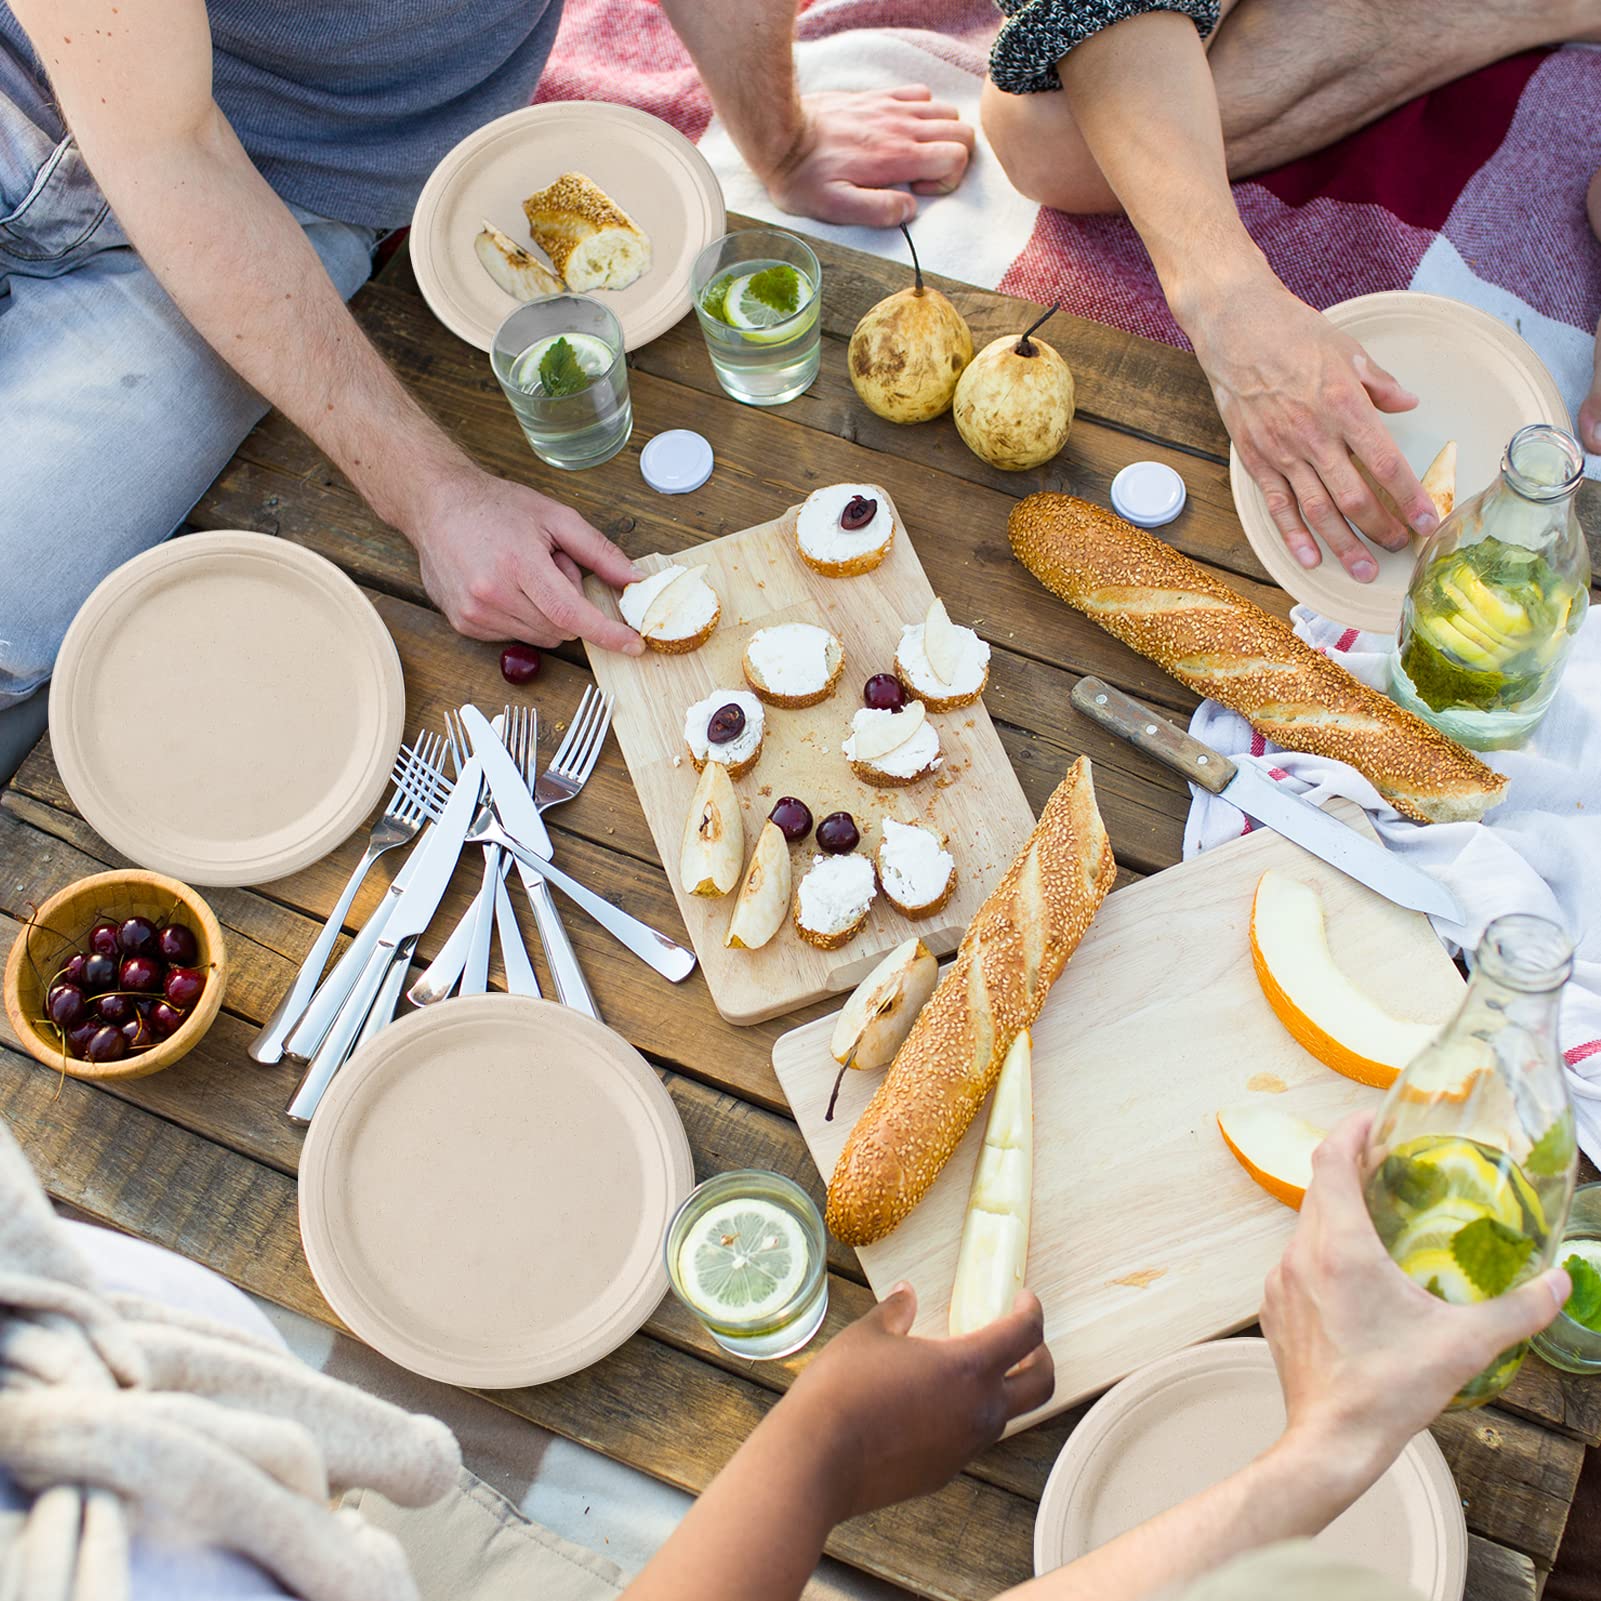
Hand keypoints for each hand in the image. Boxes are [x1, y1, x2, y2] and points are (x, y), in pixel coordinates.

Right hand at [408, 467, 643, 653]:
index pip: (572, 613)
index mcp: (518, 564)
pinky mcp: (464, 624)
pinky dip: (524, 617)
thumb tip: (634, 581)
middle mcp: (492, 594)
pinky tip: (506, 586)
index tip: (635, 646)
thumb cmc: (496, 506)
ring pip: (541, 637)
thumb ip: (599, 552)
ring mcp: (474, 613)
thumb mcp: (556, 517)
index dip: (607, 633)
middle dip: (570, 604)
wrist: (436, 504)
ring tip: (525, 573)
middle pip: (561, 628)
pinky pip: (515, 636)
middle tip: (551, 566)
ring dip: (548, 613)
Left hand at [761, 86, 974, 226]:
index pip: (956, 156)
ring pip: (945, 111)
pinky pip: (920, 93)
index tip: (916, 190)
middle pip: (961, 131)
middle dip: (953, 157)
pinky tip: (901, 131)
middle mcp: (902, 127)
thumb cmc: (806, 177)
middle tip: (920, 175)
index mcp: (898, 156)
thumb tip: (909, 210)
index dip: (947, 179)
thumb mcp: (837, 208)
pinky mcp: (879, 97)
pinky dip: (923, 112)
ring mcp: (892, 108)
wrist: (782, 135)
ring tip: (914, 154)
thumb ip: (878, 211)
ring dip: (940, 135)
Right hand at [782, 1284, 1052, 1521]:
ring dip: (1003, 1390)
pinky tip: (934, 1405)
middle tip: (1023, 1340)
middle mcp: (980, 1411)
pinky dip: (968, 1417)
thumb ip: (896, 1312)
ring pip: (1007, 1415)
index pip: (1025, 1334)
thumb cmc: (843, 1388)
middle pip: (1041, 1385)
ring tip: (970, 1369)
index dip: (1032, 1311)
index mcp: (968, 1367)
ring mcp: (965, 1447)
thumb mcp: (868, 1335)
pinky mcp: (944, 1472)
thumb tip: (906, 1294)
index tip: (1023, 1299)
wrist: (817, 1460)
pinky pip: (971, 1439)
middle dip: (1042, 1357)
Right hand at [1183, 277, 1440, 580]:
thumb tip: (1408, 403)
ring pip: (1318, 511)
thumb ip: (1380, 384)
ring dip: (1343, 545)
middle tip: (1401, 548)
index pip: (1387, 464)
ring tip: (1363, 569)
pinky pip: (1277, 505)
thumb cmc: (1294, 333)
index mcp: (1346, 406)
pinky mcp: (1256, 458)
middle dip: (1382, 530)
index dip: (1410, 498)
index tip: (1428, 521)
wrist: (1237, 329)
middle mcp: (1316, 436)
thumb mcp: (1348, 350)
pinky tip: (1310, 557)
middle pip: (1355, 498)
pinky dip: (1294, 535)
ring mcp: (1283, 451)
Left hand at [1261, 1113, 1569, 1490]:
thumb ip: (1517, 1310)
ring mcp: (1280, 1281)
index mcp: (1339, 1247)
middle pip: (1319, 1189)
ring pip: (1306, 1226)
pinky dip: (1322, 1251)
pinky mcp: (1274, 1309)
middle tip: (1388, 1165)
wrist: (1330, 1442)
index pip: (1331, 1161)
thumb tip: (1558, 1284)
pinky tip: (1354, 1275)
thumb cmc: (1389, 1390)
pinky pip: (1297, 1261)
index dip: (1349, 1132)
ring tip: (1377, 1218)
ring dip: (1337, 1213)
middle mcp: (1300, 1253)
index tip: (1371, 1121)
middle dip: (1351, 1169)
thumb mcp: (1463, 1345)